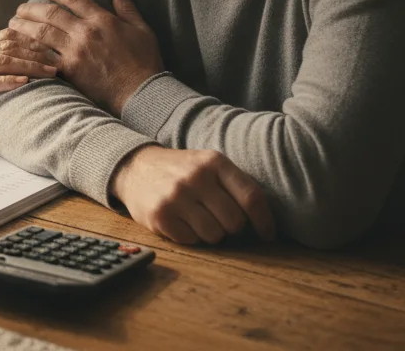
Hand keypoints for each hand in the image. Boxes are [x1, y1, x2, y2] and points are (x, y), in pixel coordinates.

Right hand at [0, 29, 58, 127]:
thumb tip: (19, 59)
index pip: (10, 35)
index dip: (36, 37)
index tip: (59, 43)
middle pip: (11, 45)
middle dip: (39, 51)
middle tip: (63, 57)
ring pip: (2, 61)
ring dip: (29, 65)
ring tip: (50, 71)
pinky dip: (6, 80)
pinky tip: (23, 82)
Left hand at [10, 0, 162, 113]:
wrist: (141, 93)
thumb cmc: (144, 61)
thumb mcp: (141, 29)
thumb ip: (127, 7)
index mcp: (102, 20)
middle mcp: (85, 32)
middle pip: (51, 14)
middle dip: (32, 8)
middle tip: (20, 8)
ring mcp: (76, 52)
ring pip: (42, 34)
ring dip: (25, 27)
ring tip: (13, 25)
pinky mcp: (70, 71)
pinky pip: (45, 58)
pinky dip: (32, 52)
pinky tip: (21, 50)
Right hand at [109, 145, 275, 244]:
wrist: (136, 167)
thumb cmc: (182, 170)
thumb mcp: (209, 164)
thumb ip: (236, 185)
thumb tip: (264, 222)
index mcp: (214, 162)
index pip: (251, 197)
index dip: (264, 221)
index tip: (267, 235)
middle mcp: (196, 178)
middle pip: (235, 222)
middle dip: (232, 227)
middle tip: (220, 220)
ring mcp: (176, 197)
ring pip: (214, 235)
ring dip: (211, 233)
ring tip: (198, 218)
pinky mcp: (160, 216)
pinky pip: (191, 241)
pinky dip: (190, 237)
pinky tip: (181, 221)